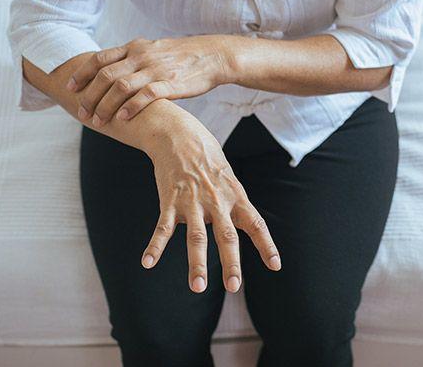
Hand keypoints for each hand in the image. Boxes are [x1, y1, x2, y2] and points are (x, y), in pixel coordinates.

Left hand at [68, 35, 234, 125]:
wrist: (212, 56)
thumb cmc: (181, 56)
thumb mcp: (153, 49)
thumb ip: (132, 57)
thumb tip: (111, 68)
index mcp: (135, 47)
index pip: (100, 58)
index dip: (82, 73)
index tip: (70, 87)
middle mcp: (141, 56)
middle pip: (105, 75)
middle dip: (89, 95)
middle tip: (81, 111)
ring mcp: (155, 69)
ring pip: (121, 87)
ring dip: (105, 105)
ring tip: (98, 120)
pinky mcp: (170, 83)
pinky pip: (145, 96)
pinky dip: (130, 107)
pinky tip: (121, 118)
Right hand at [142, 120, 281, 293]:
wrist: (179, 135)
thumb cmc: (208, 160)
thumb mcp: (229, 179)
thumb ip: (234, 206)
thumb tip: (242, 230)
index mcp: (236, 196)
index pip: (256, 224)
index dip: (266, 245)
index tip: (275, 266)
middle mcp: (217, 201)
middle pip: (226, 236)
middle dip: (230, 263)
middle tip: (234, 286)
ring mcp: (192, 202)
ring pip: (196, 237)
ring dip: (197, 264)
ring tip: (197, 287)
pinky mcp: (170, 200)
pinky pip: (162, 228)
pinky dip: (155, 247)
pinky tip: (148, 263)